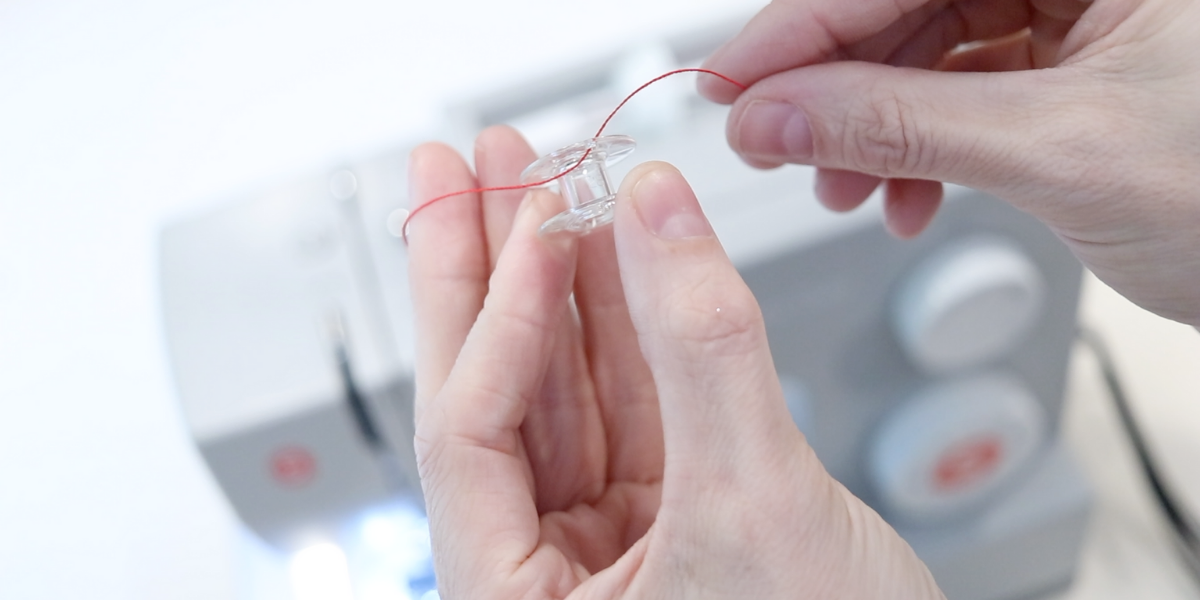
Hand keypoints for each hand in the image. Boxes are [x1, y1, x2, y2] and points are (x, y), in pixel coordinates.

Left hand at [407, 126, 943, 598]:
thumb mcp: (756, 505)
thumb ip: (705, 349)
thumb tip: (658, 211)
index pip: (470, 438)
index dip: (502, 319)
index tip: (535, 222)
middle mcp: (544, 576)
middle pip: (493, 398)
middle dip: (480, 275)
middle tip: (462, 171)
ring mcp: (606, 540)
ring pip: (564, 387)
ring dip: (557, 283)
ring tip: (540, 185)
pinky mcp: (667, 513)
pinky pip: (631, 399)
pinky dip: (627, 323)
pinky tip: (613, 252)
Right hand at [700, 0, 1199, 324]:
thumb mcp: (1061, 152)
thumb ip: (899, 124)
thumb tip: (776, 115)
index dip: (801, 26)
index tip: (728, 84)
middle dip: (834, 84)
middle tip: (775, 145)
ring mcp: (1083, 12)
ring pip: (929, 46)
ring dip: (871, 125)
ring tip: (847, 190)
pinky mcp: (1075, 66)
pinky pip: (965, 87)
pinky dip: (922, 146)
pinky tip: (907, 195)